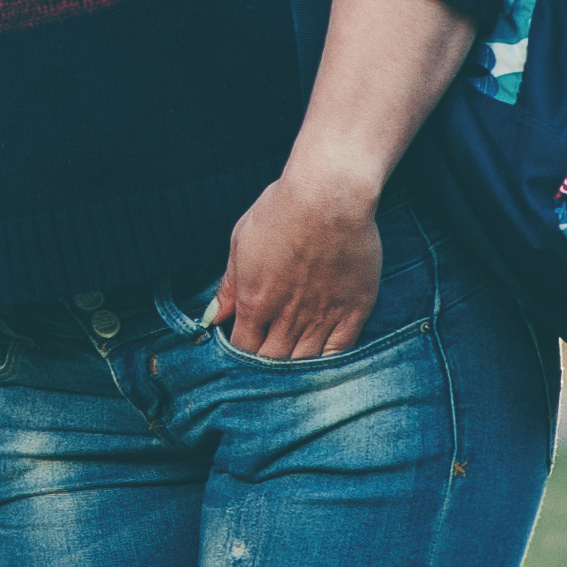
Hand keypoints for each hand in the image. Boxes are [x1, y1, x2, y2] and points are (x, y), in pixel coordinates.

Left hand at [209, 161, 383, 358]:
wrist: (329, 197)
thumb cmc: (280, 211)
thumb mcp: (241, 242)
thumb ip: (229, 286)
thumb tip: (212, 317)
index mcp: (255, 301)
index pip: (243, 347)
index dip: (240, 354)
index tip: (241, 349)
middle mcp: (288, 316)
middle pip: (273, 361)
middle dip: (265, 367)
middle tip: (265, 363)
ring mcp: (323, 316)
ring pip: (305, 362)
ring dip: (295, 369)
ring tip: (289, 368)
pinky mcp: (354, 311)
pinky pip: (340, 352)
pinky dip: (327, 363)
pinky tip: (320, 363)